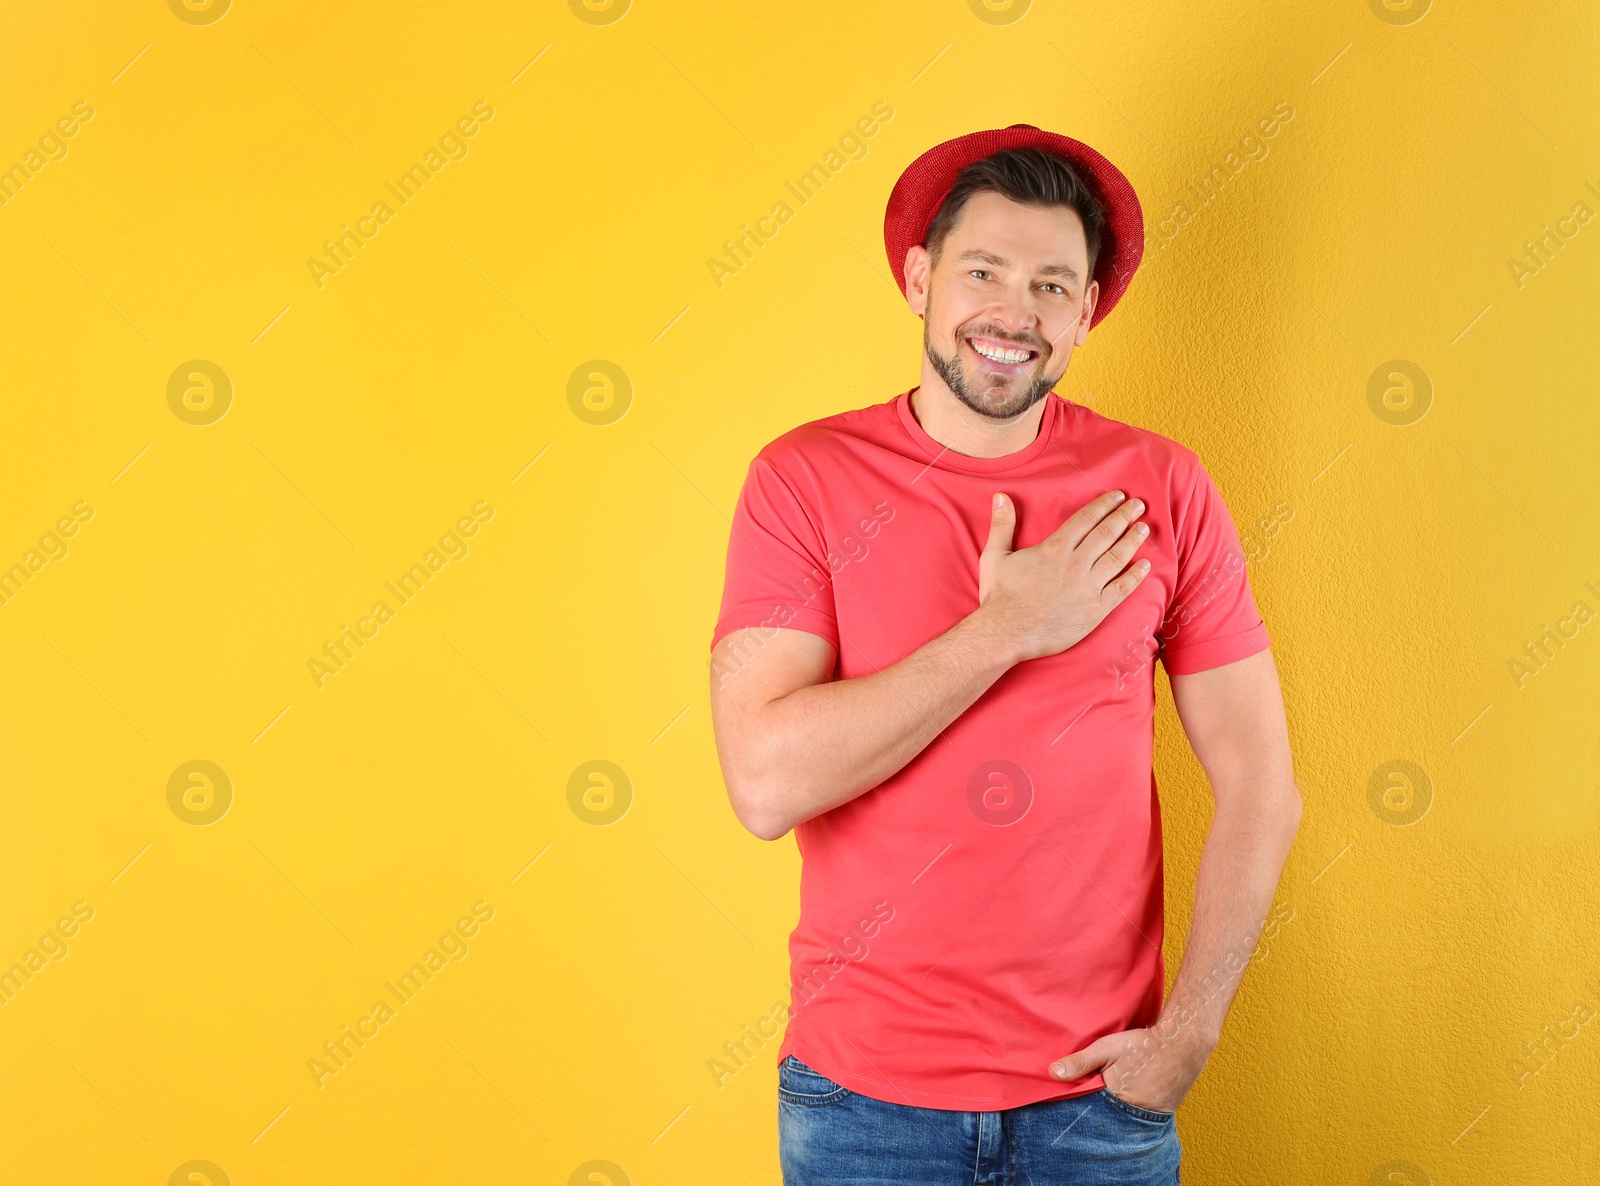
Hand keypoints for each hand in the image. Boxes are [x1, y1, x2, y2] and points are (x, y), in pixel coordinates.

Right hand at [974, 489, 1150, 663]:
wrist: (1005, 634)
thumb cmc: (999, 596)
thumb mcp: (995, 555)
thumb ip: (1002, 525)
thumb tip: (1000, 496)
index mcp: (1055, 548)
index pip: (1086, 519)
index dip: (1104, 505)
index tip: (1117, 497)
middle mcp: (1075, 564)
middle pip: (1106, 533)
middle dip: (1125, 516)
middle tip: (1138, 505)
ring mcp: (1088, 587)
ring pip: (1117, 557)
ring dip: (1133, 540)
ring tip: (1144, 528)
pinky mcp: (1095, 610)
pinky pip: (1121, 589)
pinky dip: (1135, 576)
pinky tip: (1146, 565)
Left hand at [1047, 1026, 1208, 1114]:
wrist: (1182, 1044)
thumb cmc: (1141, 1046)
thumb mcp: (1106, 1049)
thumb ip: (1080, 1062)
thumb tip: (1052, 1073)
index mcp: (1116, 1102)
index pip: (1091, 1113)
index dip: (1081, 1108)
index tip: (1068, 1106)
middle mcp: (1134, 1117)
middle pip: (1107, 1121)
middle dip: (1097, 1115)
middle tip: (1088, 1105)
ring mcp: (1150, 1118)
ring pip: (1124, 1121)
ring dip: (1114, 1114)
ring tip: (1109, 1101)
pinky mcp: (1162, 1115)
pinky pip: (1141, 1120)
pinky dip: (1131, 1113)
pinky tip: (1127, 1101)